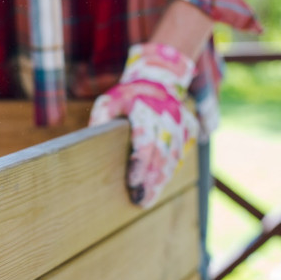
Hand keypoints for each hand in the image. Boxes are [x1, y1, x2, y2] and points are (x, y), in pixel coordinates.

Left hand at [89, 43, 198, 207]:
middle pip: (162, 155)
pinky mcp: (188, 128)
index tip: (132, 183)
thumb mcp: (110, 100)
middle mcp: (167, 118)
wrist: (158, 79)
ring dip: (162, 179)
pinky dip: (172, 170)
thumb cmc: (127, 95)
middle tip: (141, 201)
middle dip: (151, 180)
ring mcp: (180, 123)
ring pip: (174, 157)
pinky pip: (182, 153)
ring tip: (149, 198)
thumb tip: (92, 135)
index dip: (139, 164)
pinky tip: (159, 184)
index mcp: (146, 111)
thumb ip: (102, 116)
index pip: (145, 142)